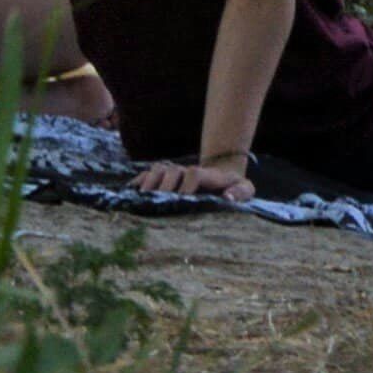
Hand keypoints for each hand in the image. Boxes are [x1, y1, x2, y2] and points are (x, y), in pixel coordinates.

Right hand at [134, 152, 255, 203]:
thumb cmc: (233, 188)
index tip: (183, 200)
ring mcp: (174, 173)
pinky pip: (146, 176)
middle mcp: (186, 171)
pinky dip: (136, 183)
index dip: (187, 185)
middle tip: (157, 203)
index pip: (193, 173)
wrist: (222, 176)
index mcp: (206, 175)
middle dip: (164, 186)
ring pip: (157, 170)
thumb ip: (241, 192)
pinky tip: (127, 194)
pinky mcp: (163, 178)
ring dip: (148, 183)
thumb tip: (228, 198)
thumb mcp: (245, 189)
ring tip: (141, 200)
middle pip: (171, 171)